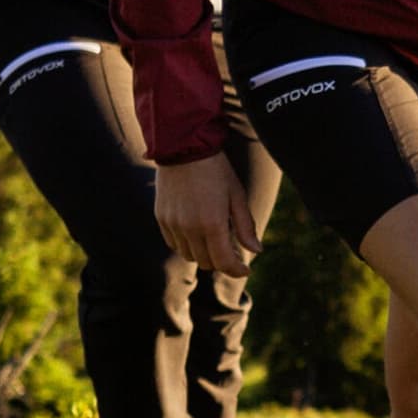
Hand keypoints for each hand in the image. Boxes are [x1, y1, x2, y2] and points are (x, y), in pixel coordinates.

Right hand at [153, 147, 263, 269]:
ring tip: (213, 238)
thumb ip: (245, 227)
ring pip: (189, 256)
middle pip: (206, 263)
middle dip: (221, 261)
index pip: (224, 262)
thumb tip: (256, 251)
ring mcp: (173, 224)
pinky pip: (174, 244)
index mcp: (212, 223)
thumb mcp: (237, 195)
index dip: (236, 270)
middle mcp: (190, 228)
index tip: (245, 270)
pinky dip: (186, 244)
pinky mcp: (161, 218)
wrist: (184, 147)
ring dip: (203, 253)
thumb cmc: (217, 170)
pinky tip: (196, 232)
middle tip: (232, 251)